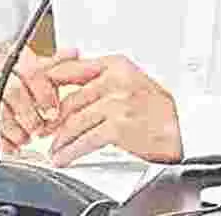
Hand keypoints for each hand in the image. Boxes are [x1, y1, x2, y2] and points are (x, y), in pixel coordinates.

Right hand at [0, 46, 78, 151]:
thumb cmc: (13, 77)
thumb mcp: (37, 67)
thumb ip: (58, 65)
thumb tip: (76, 54)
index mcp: (14, 58)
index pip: (31, 72)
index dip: (44, 94)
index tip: (53, 112)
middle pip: (11, 93)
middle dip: (29, 115)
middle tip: (40, 129)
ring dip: (14, 129)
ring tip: (27, 138)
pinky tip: (12, 146)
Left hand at [44, 55, 183, 165]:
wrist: (183, 128)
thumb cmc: (157, 107)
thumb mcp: (130, 80)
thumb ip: (101, 78)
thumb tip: (68, 83)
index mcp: (116, 64)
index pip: (69, 69)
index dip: (48, 85)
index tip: (37, 97)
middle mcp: (115, 80)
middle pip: (69, 99)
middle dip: (53, 120)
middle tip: (45, 130)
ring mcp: (117, 103)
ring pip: (74, 121)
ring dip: (60, 139)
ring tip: (54, 148)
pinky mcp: (119, 126)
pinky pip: (85, 140)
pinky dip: (70, 152)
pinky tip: (65, 157)